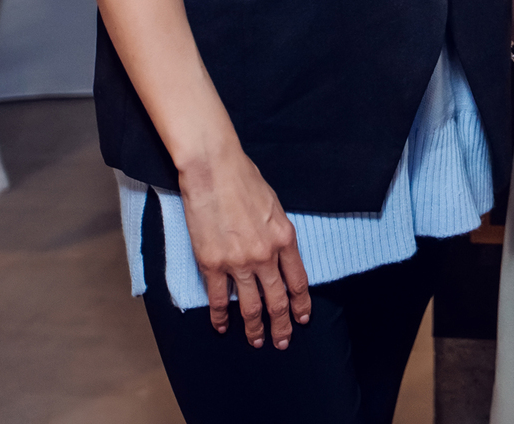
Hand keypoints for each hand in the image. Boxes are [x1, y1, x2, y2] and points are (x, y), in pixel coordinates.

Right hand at [177, 144, 311, 348]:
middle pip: (277, 300)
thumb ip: (278, 234)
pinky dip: (220, 316)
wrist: (214, 171)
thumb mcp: (275, 207)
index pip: (298, 282)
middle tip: (282, 341)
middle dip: (282, 324)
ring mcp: (238, 262)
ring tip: (257, 342)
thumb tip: (278, 252)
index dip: (300, 304)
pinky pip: (219, 299)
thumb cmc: (244, 180)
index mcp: (285, 239)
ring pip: (250, 306)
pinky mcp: (212, 264)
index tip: (301, 319)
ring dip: (255, 328)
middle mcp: (265, 255)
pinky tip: (222, 327)